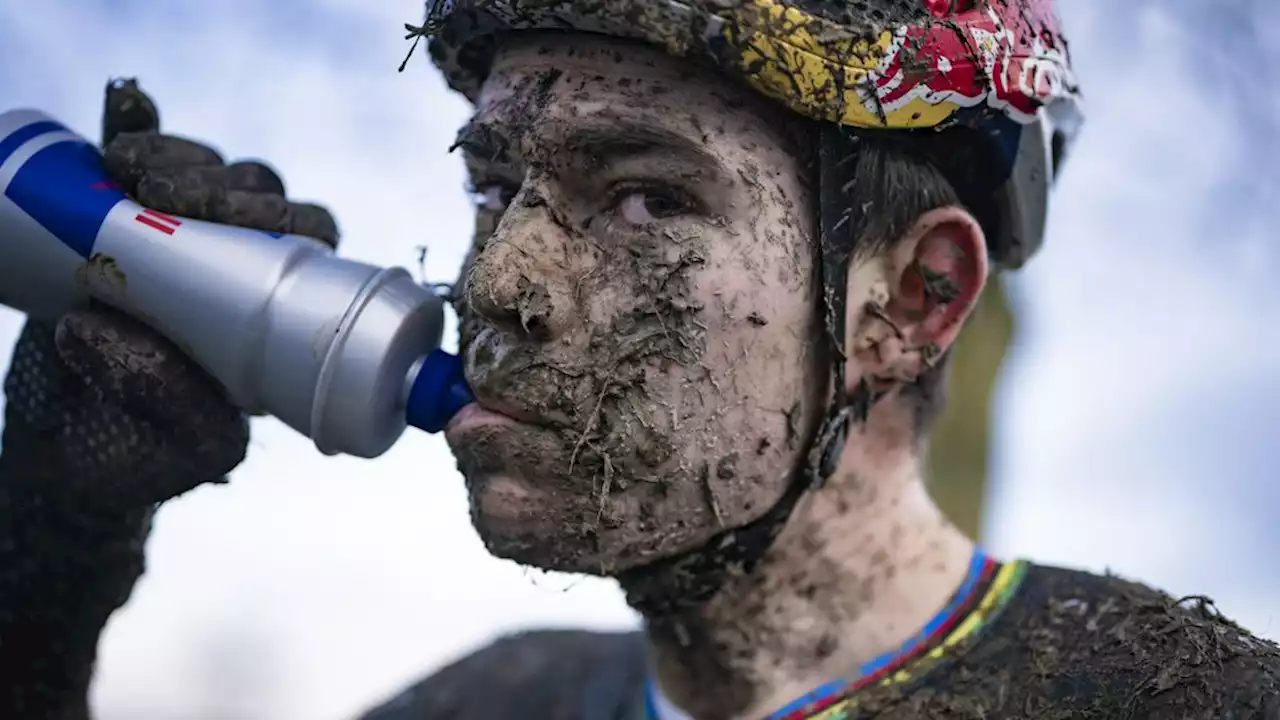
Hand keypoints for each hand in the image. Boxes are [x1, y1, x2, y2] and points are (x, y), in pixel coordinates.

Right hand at [1, 78, 341, 509]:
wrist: (60, 457)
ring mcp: (174, 239)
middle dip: (224, 183)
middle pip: (259, 197)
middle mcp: (235, 268)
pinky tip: (127, 106)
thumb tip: (108, 331)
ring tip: (128, 164)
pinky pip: (130, 160)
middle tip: (168, 190)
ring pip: (202, 173)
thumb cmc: (143, 458)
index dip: (286, 217)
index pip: (307, 245)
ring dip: (176, 154)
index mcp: (274, 316)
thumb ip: (176, 411)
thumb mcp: (183, 453)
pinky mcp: (112, 220)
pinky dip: (132, 122)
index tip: (237, 217)